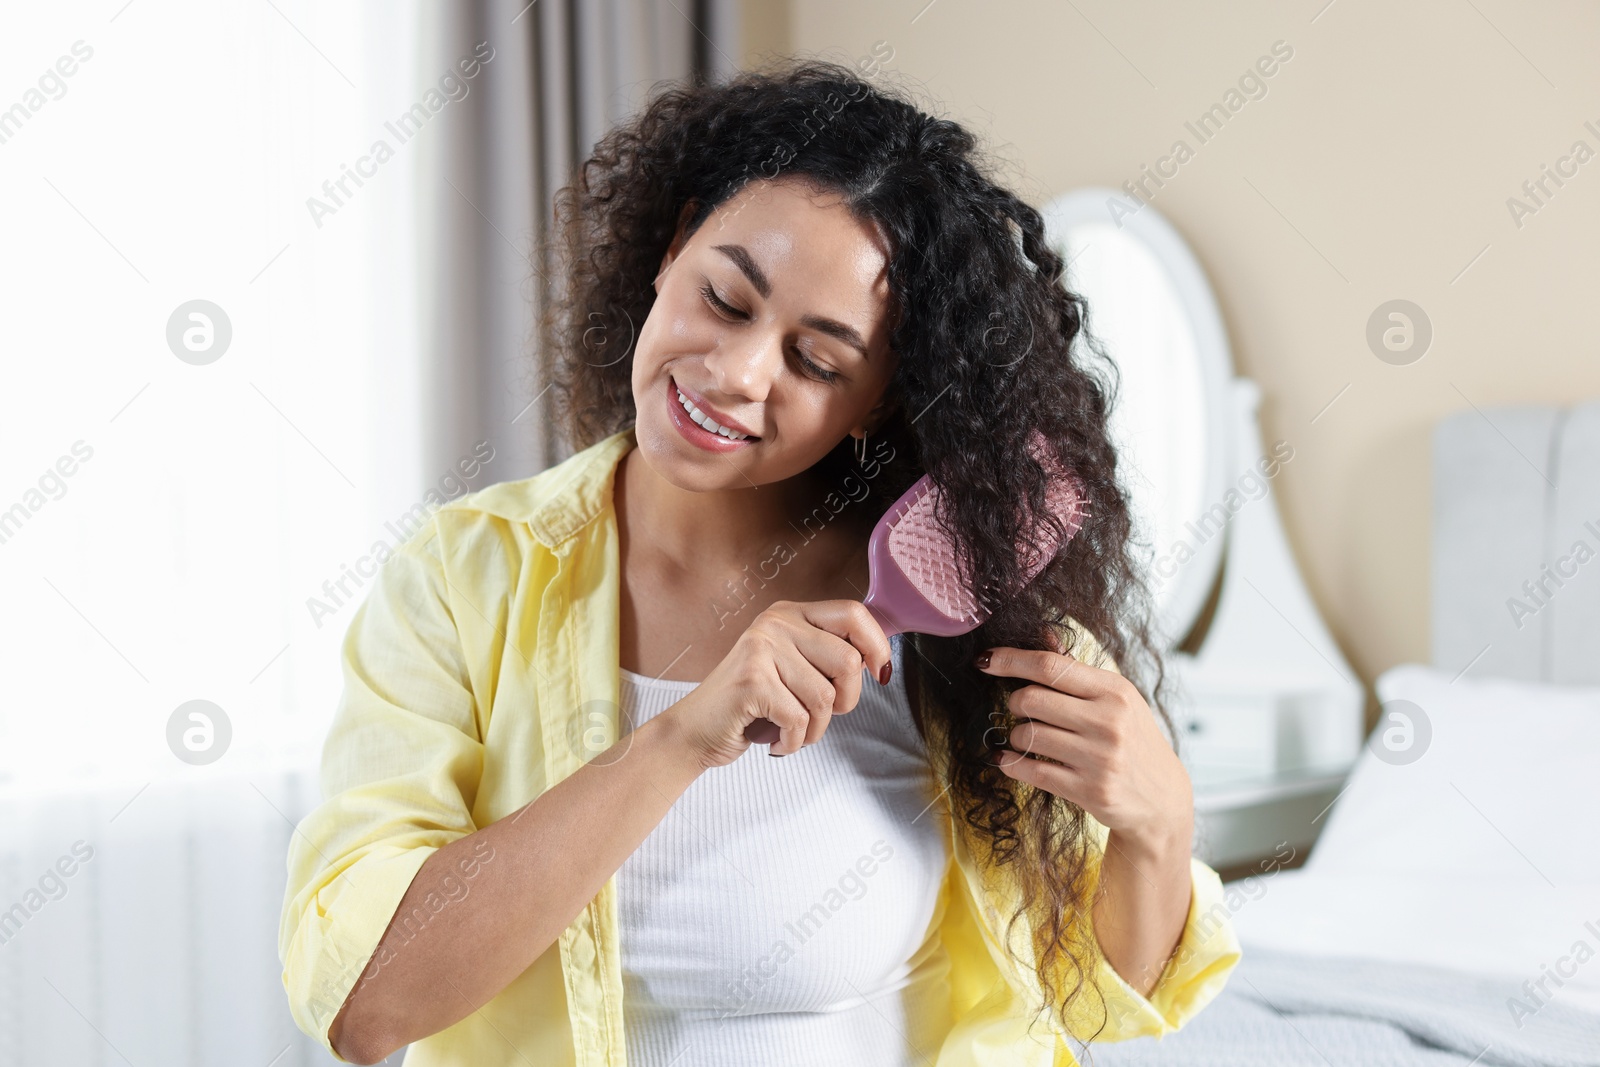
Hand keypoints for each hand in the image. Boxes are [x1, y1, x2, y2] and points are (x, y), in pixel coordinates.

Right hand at [661, 600, 891, 767]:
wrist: (694, 730)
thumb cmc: (749, 705)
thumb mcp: (791, 667)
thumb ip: (826, 656)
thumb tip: (879, 660)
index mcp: (790, 613)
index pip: (853, 614)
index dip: (877, 645)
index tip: (879, 673)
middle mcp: (776, 623)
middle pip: (849, 662)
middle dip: (844, 702)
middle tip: (816, 715)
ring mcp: (761, 649)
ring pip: (826, 698)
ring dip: (814, 730)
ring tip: (789, 730)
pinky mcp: (752, 682)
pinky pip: (800, 720)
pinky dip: (793, 742)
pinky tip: (774, 739)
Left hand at [975, 631, 1192, 851]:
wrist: (1162, 799)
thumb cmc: (1134, 741)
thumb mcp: (1117, 700)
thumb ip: (1077, 670)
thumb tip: (1043, 634)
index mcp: (1115, 691)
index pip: (1051, 666)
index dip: (1011, 660)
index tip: (985, 660)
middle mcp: (1109, 722)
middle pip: (1031, 699)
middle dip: (1014, 703)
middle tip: (1020, 709)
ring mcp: (1099, 758)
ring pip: (1028, 735)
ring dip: (1015, 736)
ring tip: (1026, 738)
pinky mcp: (1090, 791)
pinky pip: (1031, 771)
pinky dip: (1011, 763)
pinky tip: (1008, 759)